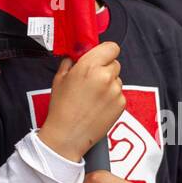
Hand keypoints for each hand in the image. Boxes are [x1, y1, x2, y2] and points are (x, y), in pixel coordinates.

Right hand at [37, 42, 123, 162]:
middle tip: (92, 79)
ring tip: (94, 96)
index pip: (111, 47)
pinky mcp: (121, 104)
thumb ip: (71, 62)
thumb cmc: (61, 107)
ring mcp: (115, 91)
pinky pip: (120, 93)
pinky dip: (112, 97)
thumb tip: (77, 55)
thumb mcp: (60, 78)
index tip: (100, 57)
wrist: (68, 135)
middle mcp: (105, 76)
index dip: (105, 52)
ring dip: (109, 83)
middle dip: (105, 68)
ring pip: (117, 79)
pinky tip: (99, 105)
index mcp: (90, 66)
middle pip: (115, 63)